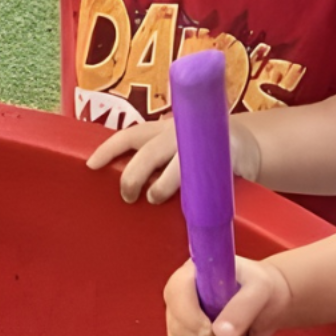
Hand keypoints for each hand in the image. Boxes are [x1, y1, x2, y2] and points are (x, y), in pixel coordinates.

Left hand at [88, 112, 261, 205]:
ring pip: (177, 164)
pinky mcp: (224, 157)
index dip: (109, 149)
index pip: (129, 136)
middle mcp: (178, 133)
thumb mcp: (171, 149)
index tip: (90, 166)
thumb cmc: (196, 154)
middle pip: (149, 152)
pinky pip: (206, 176)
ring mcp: (202, 145)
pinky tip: (191, 204)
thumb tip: (122, 187)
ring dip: (163, 184)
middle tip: (128, 196)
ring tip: (156, 197)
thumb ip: (150, 162)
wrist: (244, 146)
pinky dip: (196, 192)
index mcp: (160, 131)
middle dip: (134, 175)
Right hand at [164, 254, 294, 335]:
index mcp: (189, 276)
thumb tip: (221, 333)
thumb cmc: (260, 289)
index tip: (215, 333)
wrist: (264, 306)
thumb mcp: (260, 290)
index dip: (192, 320)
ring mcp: (178, 327)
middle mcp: (177, 302)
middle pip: (180, 332)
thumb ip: (243, 306)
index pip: (176, 296)